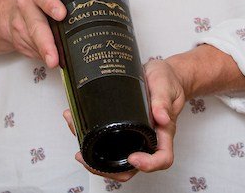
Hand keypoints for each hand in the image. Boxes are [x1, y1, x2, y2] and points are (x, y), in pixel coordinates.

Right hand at [7, 0, 130, 66]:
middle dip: (46, 42)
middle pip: (35, 23)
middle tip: (55, 56)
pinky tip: (54, 61)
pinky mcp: (20, 38)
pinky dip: (42, 56)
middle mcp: (29, 4)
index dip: (51, 3)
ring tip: (56, 64)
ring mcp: (22, 22)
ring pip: (33, 40)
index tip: (61, 14)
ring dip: (45, 53)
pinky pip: (32, 49)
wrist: (16, 7)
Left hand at [61, 57, 188, 180]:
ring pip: (116, 156)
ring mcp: (134, 136)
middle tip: (89, 160)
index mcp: (163, 133)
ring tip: (78, 140)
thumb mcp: (165, 86)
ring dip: (95, 156)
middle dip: (110, 170)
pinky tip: (77, 125)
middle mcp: (148, 139)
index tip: (134, 158)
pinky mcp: (122, 128)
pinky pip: (108, 140)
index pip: (162, 158)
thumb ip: (163, 101)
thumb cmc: (167, 82)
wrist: (160, 74)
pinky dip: (91, 137)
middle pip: (133, 167)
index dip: (149, 164)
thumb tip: (162, 117)